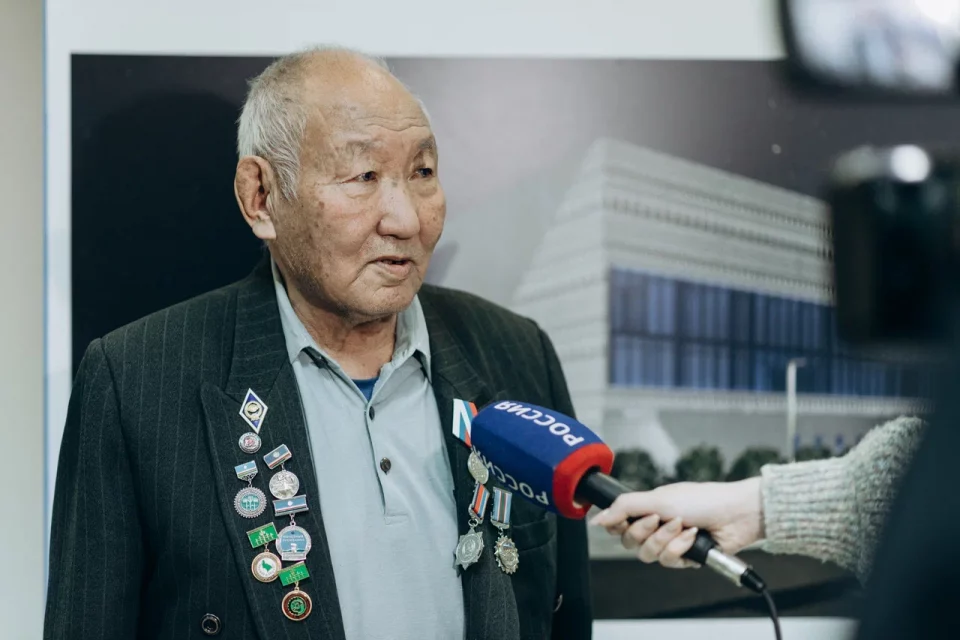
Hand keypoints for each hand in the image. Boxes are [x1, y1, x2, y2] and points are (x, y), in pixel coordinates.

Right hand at [589, 478, 763, 568]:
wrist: (733, 514)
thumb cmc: (700, 499)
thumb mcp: (656, 498)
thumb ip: (623, 508)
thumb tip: (595, 519)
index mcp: (646, 509)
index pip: (618, 524)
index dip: (617, 525)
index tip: (624, 520)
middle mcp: (655, 527)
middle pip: (629, 542)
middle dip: (645, 531)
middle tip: (659, 518)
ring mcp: (670, 543)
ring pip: (648, 554)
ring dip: (665, 539)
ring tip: (681, 526)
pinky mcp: (684, 558)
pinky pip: (669, 561)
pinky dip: (680, 547)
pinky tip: (693, 536)